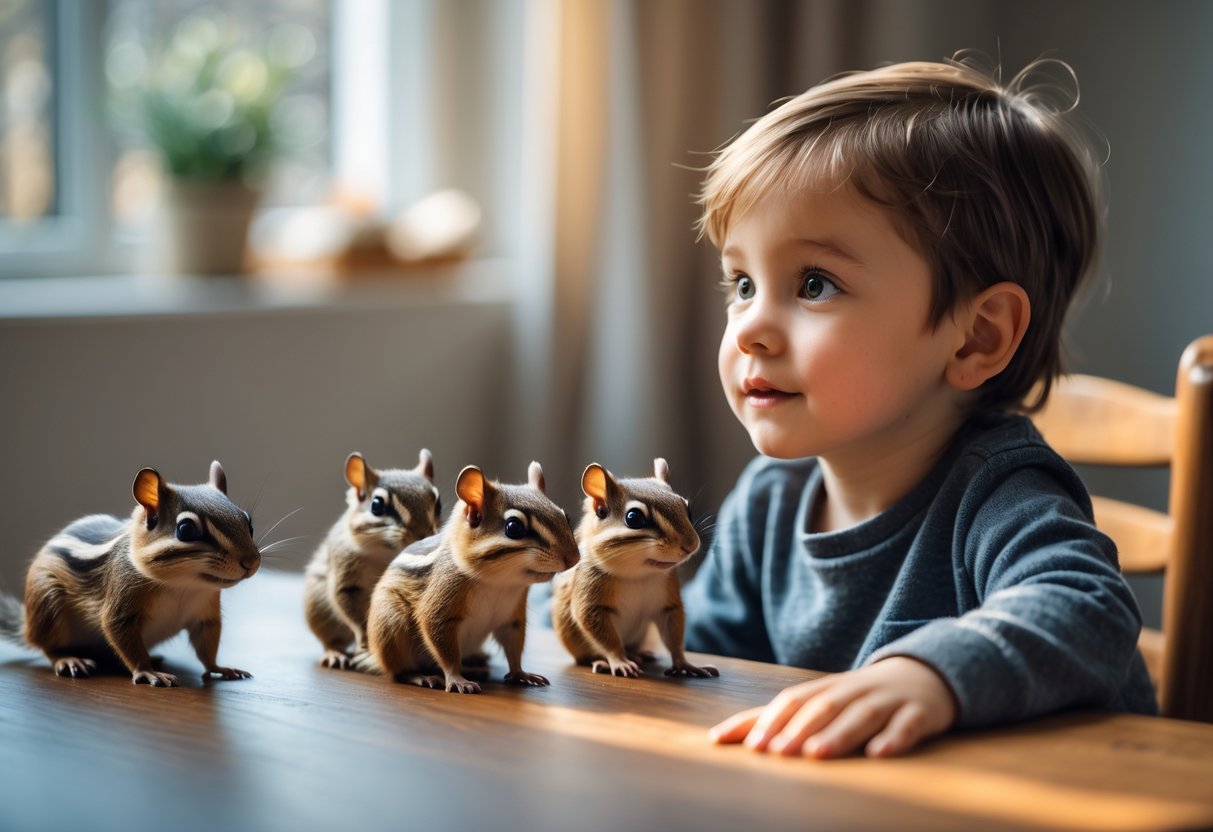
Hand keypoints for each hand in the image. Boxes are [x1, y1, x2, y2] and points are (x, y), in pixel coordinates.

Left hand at [709, 657, 956, 757]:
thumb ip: (777, 719)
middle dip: (797, 729)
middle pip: (822, 707)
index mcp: (825, 689)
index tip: (744, 745)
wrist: (922, 675)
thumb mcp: (821, 702)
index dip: (768, 720)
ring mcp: (886, 700)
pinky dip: (893, 738)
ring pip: (860, 715)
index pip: (791, 701)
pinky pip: (906, 725)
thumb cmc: (858, 697)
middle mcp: (851, 692)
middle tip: (775, 752)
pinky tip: (878, 754)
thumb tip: (720, 737)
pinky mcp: (918, 713)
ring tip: (816, 753)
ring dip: (838, 733)